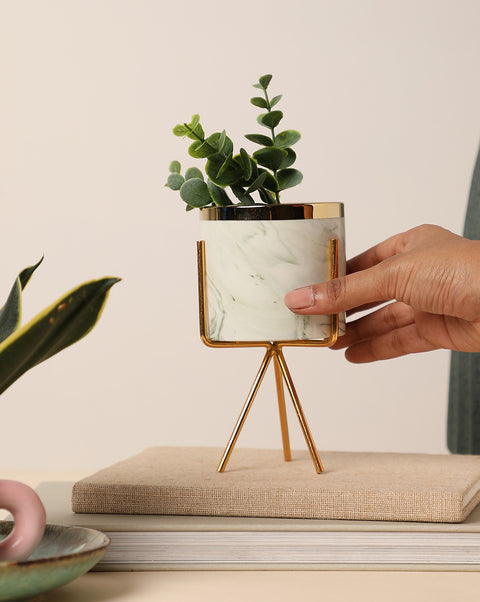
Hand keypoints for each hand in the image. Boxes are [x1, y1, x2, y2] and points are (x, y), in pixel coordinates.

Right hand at [284, 225, 479, 361]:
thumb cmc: (462, 270)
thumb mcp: (393, 274)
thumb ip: (346, 291)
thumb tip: (302, 298)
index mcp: (410, 245)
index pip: (364, 262)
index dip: (337, 276)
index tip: (310, 290)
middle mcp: (419, 273)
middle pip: (371, 294)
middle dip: (343, 309)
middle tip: (315, 321)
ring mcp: (428, 302)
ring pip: (383, 320)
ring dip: (356, 332)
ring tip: (327, 343)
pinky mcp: (438, 329)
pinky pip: (400, 340)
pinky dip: (376, 348)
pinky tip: (353, 355)